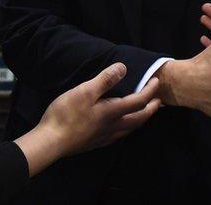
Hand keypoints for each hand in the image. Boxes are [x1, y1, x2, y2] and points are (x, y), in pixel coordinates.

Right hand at [17, 63, 159, 175]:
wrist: (50, 142)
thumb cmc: (66, 114)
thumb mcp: (85, 91)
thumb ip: (105, 80)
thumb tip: (123, 67)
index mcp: (113, 112)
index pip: (139, 101)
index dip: (150, 91)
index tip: (156, 81)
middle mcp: (113, 127)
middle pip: (139, 119)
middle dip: (152, 108)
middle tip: (159, 101)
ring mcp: (105, 137)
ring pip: (130, 129)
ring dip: (141, 120)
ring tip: (144, 113)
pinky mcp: (95, 143)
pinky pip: (119, 135)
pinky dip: (127, 128)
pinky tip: (120, 127)